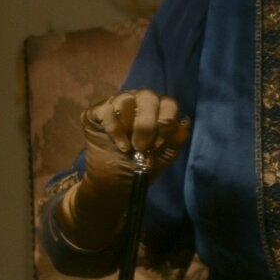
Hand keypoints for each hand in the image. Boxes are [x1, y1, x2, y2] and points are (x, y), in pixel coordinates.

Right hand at [56, 89, 190, 251]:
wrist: (113, 183)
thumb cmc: (140, 166)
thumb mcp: (164, 156)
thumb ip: (176, 139)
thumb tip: (183, 121)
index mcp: (158, 110)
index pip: (168, 102)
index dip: (168, 117)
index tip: (164, 136)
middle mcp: (138, 102)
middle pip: (147, 96)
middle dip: (147, 123)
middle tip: (142, 146)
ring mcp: (116, 105)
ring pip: (126, 100)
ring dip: (129, 126)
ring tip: (130, 148)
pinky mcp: (96, 113)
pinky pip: (107, 110)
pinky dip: (114, 129)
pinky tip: (119, 146)